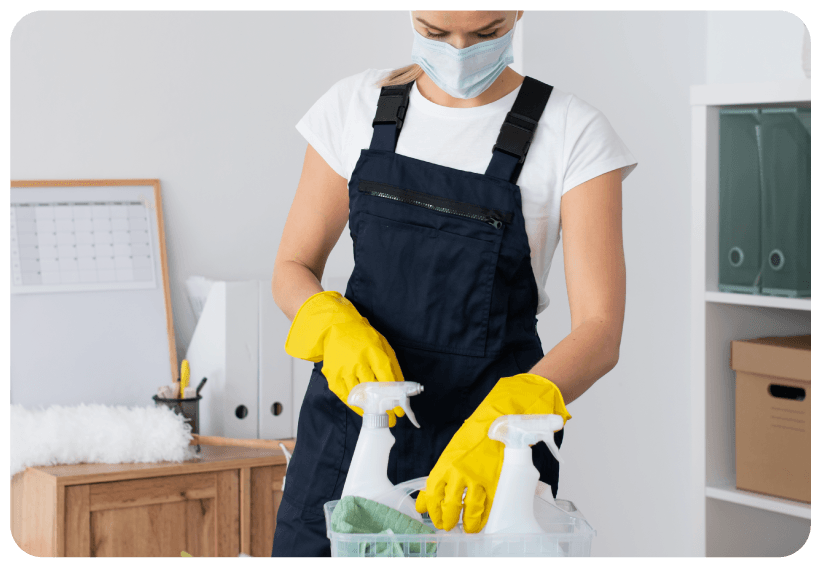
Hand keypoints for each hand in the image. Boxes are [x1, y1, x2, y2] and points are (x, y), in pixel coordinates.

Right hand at [285, 291, 404, 425]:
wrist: (336, 327)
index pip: (386, 378)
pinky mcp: (332, 375)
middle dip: (382, 407)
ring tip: (376, 417)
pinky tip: (362, 409)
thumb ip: (392, 366)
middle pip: (372, 389)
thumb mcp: (383, 346)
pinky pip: (344, 395)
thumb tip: (401, 388)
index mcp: (373, 352)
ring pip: (357, 395)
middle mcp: (358, 361)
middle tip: (390, 420)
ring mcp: (343, 369)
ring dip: (368, 409)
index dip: (393, 396)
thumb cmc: (363, 338)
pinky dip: (354, 405)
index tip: (399, 410)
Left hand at [415, 373, 569, 531]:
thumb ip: (438, 477)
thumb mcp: (451, 453)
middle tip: (447, 525)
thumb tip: (424, 500)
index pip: (432, 493)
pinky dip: (483, 518)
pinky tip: (481, 522)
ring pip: (469, 511)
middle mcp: (459, 473)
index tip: (430, 515)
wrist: (499, 420)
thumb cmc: (475, 436)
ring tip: (465, 527)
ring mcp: (478, 479)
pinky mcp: (496, 482)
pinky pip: (488, 507)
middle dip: (447, 520)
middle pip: (449, 506)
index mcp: (445, 464)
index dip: (430, 509)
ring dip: (466, 523)